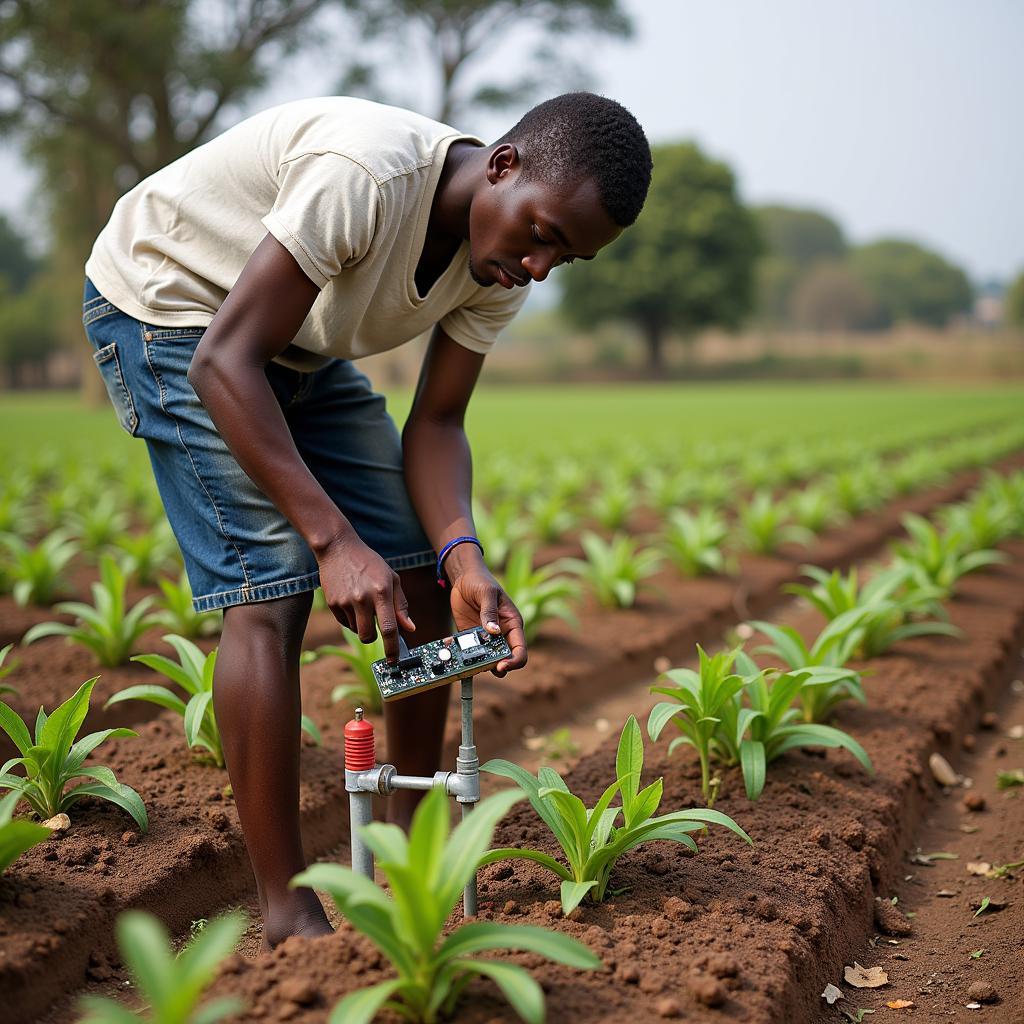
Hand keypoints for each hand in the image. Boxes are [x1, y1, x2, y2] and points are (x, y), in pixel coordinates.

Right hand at [316, 534, 414, 661]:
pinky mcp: (332, 603)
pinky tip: (351, 601)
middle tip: (376, 627)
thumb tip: (409, 628)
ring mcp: (345, 602)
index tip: (394, 660)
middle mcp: (363, 598)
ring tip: (363, 605)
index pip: (389, 627)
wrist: (338, 548)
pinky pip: (344, 623)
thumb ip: (401, 605)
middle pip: (369, 636)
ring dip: (362, 626)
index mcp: (382, 592)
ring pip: (356, 631)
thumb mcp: (391, 578)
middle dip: (374, 638)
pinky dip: (350, 619)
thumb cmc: (370, 563)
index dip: (392, 648)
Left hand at [448, 566, 526, 676]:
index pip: (520, 649)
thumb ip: (489, 612)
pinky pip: (469, 652)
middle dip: (494, 666)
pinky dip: (462, 655)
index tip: (501, 666)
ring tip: (464, 661)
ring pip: (487, 660)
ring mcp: (486, 638)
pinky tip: (451, 649)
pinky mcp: (471, 638)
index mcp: (512, 624)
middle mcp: (502, 634)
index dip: (514, 661)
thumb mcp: (487, 593)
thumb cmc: (481, 581)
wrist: (464, 578)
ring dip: (477, 664)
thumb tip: (494, 631)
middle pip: (504, 659)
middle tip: (479, 665)